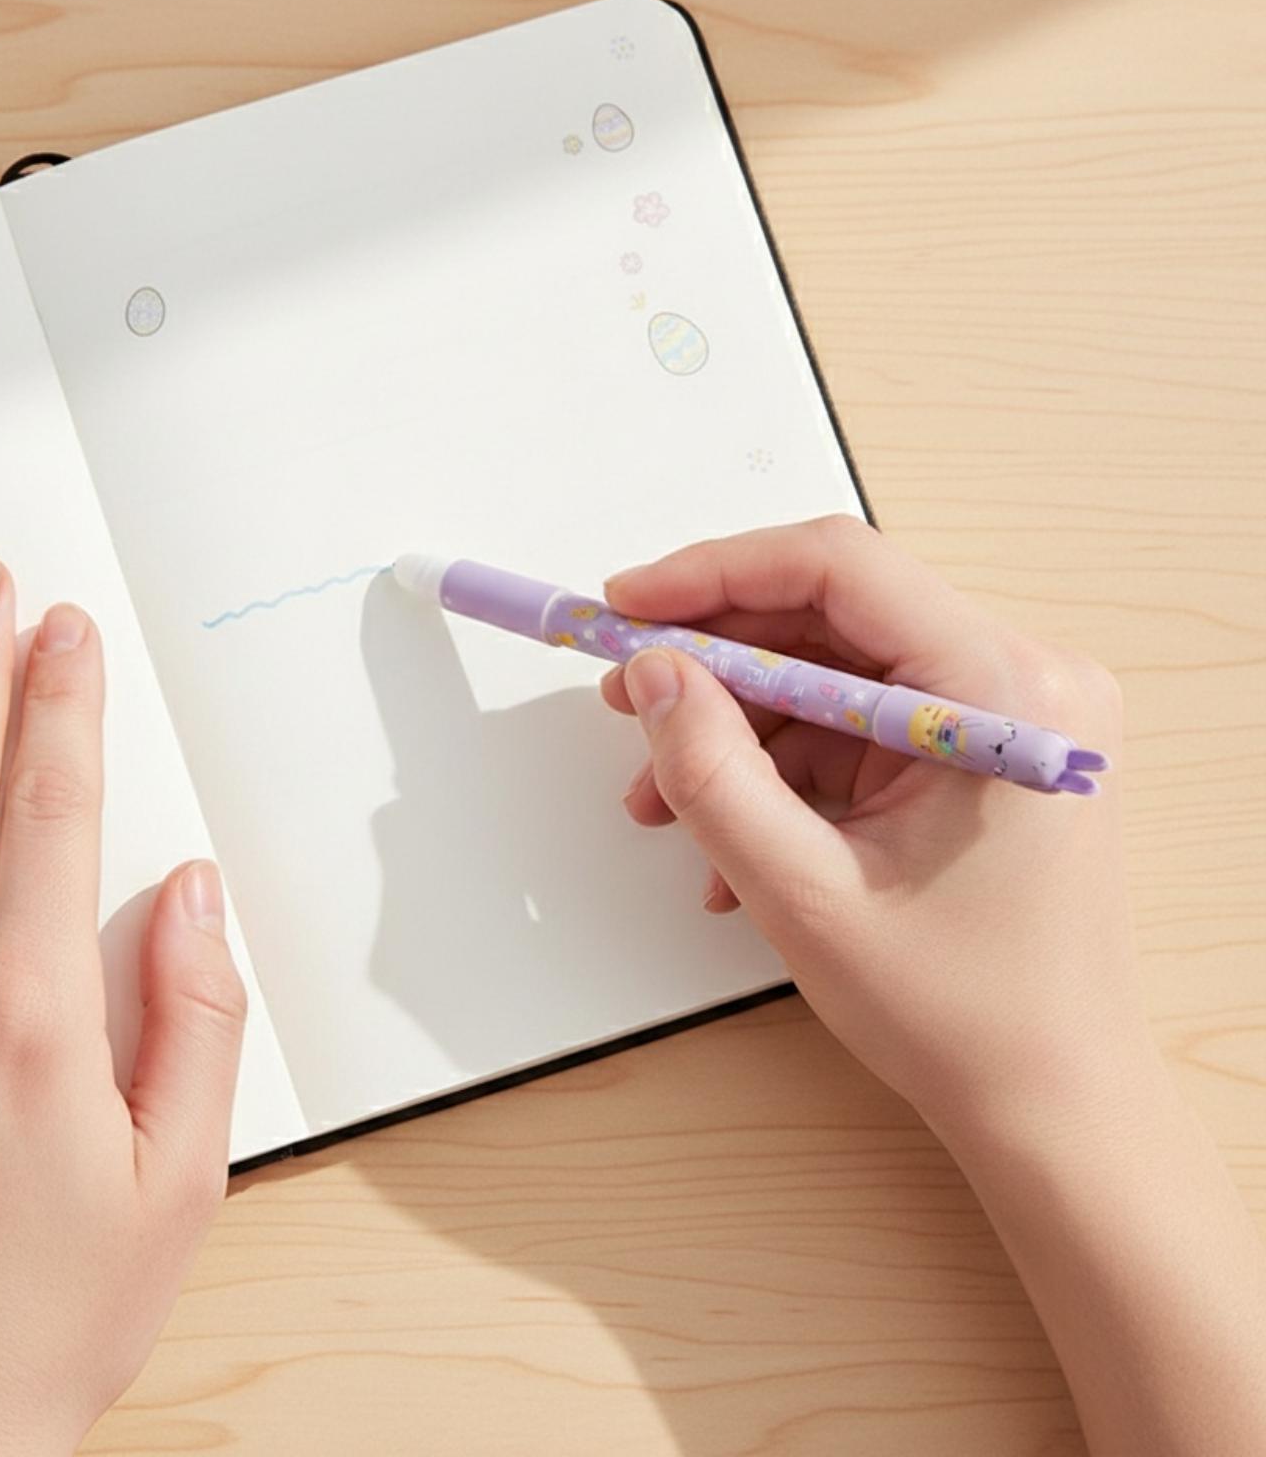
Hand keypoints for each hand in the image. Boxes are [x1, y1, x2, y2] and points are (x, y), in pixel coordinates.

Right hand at [602, 516, 1265, 1456]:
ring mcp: (1004, 716)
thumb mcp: (804, 894)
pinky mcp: (981, 753)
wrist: (1052, 1106)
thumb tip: (652, 672)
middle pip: (833, 616)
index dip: (715, 573)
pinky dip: (782, 767)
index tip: (625, 605)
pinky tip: (730, 839)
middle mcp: (1020, 681)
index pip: (842, 568)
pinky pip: (855, 725)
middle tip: (623, 694)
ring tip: (662, 799)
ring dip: (738, 726)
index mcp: (1003, 693)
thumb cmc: (962, 1016)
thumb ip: (713, 772)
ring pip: (833, 674)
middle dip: (716, 657)